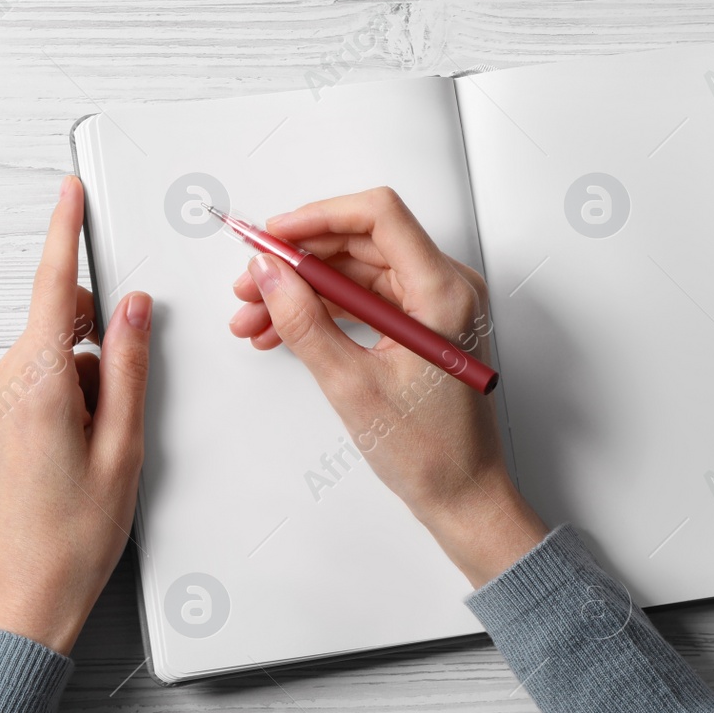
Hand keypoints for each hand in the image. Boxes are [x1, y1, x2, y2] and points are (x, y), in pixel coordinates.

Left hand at [0, 176, 151, 653]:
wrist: (24, 599)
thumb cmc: (74, 537)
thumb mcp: (123, 446)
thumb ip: (127, 365)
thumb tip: (132, 307)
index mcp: (34, 385)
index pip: (54, 287)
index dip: (65, 233)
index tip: (70, 191)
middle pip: (59, 327)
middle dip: (95, 350)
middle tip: (117, 416)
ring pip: (48, 360)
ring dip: (80, 385)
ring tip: (94, 451)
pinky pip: (30, 387)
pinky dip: (60, 402)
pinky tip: (71, 454)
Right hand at [227, 187, 546, 585]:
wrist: (462, 496)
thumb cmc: (431, 452)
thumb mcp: (352, 386)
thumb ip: (304, 322)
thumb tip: (269, 274)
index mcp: (443, 293)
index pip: (378, 216)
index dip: (318, 218)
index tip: (273, 236)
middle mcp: (446, 289)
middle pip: (361, 242)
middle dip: (299, 260)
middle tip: (251, 284)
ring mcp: (435, 307)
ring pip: (357, 272)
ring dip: (303, 289)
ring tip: (255, 316)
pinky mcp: (421, 326)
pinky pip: (366, 299)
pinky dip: (324, 310)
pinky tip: (282, 329)